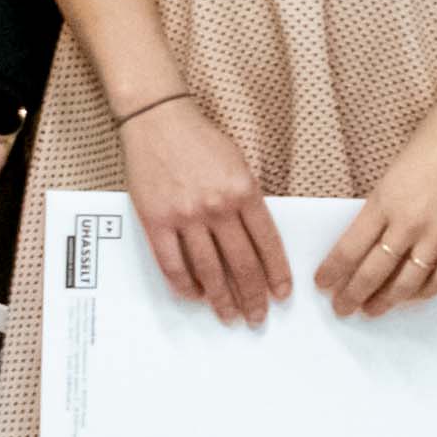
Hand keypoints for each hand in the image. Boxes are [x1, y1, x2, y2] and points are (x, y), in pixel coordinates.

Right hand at [116, 85, 283, 320]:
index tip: (281, 294)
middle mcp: (217, 206)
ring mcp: (185, 215)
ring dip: (222, 299)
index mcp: (244, 190)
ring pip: (209, 270)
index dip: (276, 273)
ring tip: (229, 316)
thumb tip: (257, 242)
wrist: (158, 119)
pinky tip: (194, 296)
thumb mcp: (239, 164)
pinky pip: (172, 263)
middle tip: (257, 316)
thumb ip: (248, 201)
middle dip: (253, 296)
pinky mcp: (156, 220)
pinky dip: (184, 285)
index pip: (267, 243)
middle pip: (241, 264)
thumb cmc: (200, 139)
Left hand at [318, 89, 436, 318]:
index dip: (333, 272)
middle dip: (353, 295)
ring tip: (373, 310)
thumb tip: (367, 245)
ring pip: (408, 282)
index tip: (323, 284)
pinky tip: (413, 297)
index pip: (350, 249)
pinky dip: (426, 292)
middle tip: (342, 308)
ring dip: (387, 301)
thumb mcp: (391, 174)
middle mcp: (409, 221)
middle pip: (374, 272)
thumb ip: (380, 209)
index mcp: (384, 202)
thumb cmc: (430, 142)